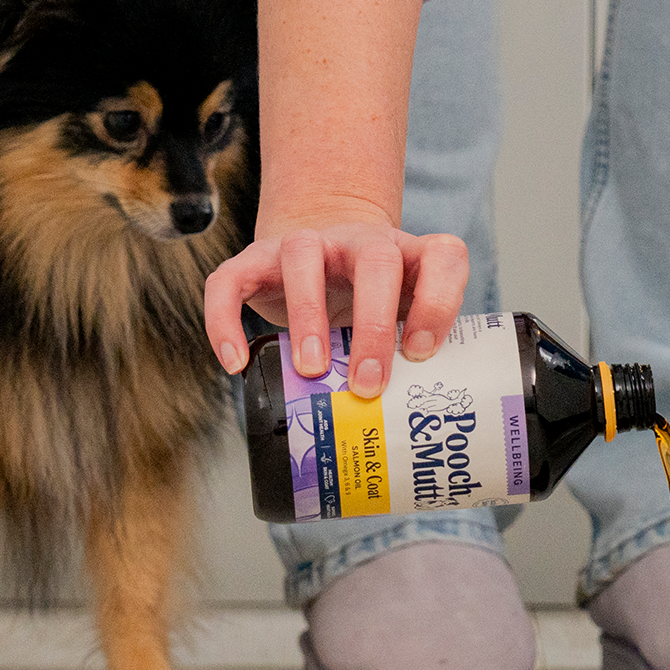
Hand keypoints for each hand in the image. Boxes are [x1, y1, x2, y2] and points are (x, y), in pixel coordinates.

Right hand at [204, 213, 469, 398]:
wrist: (326, 262)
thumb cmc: (372, 307)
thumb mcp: (400, 323)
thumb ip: (411, 356)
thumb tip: (409, 429)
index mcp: (410, 256)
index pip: (443, 256)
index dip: (439, 301)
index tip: (423, 353)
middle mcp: (362, 240)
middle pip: (375, 260)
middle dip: (374, 324)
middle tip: (366, 383)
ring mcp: (308, 244)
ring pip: (302, 255)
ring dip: (308, 313)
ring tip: (310, 369)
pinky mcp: (256, 259)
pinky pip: (230, 280)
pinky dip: (226, 320)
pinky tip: (236, 363)